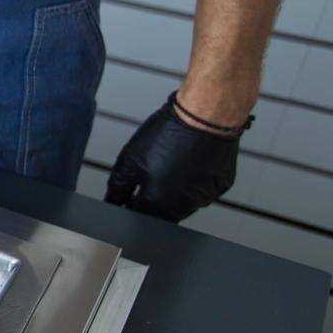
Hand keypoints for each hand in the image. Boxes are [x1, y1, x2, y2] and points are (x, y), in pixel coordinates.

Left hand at [104, 95, 246, 221]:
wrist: (204, 116)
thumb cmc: (168, 134)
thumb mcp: (130, 160)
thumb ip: (118, 187)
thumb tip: (111, 201)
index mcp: (158, 202)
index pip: (139, 216)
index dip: (130, 206)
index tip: (128, 196)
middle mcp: (183, 206)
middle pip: (162, 215)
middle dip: (151, 204)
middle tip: (147, 179)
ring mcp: (205, 197)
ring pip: (184, 206)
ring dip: (173, 196)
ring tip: (168, 167)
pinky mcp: (220, 186)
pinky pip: (202, 192)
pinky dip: (193, 184)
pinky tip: (188, 166)